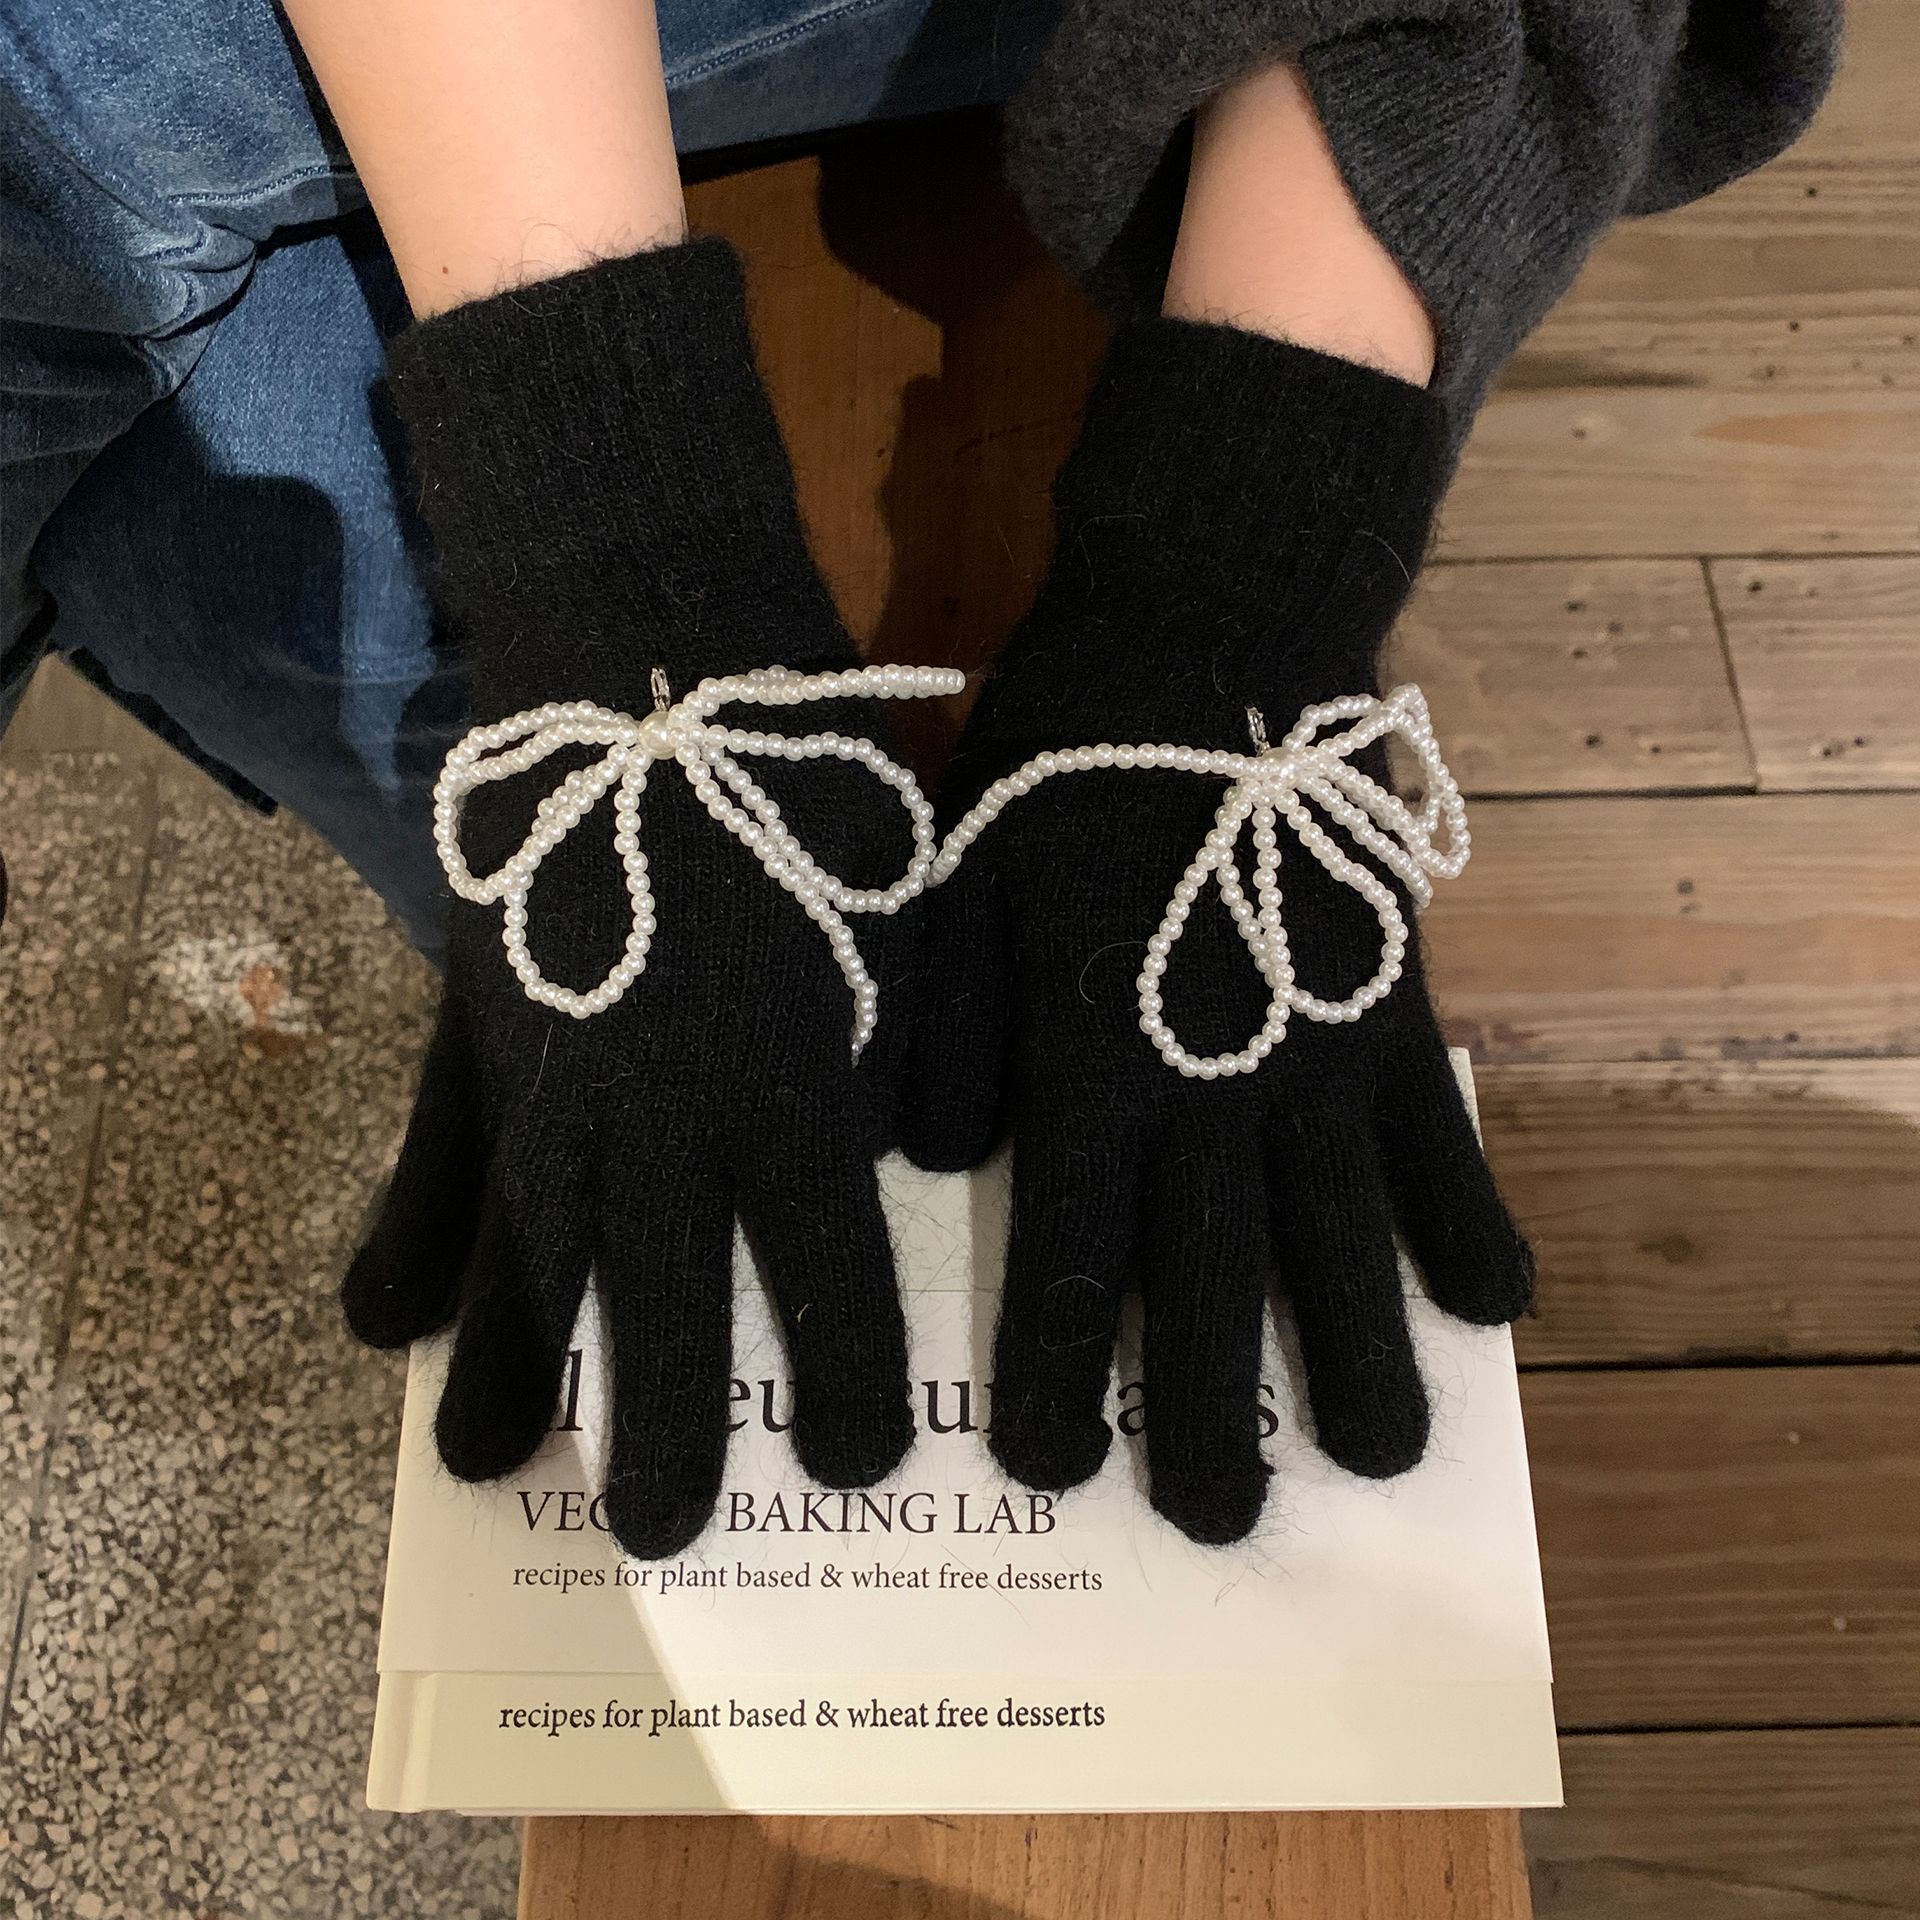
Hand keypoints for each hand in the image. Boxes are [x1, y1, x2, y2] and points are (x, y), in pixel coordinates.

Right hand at [342, 241, 926, 1555]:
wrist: (659, 661)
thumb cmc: (814, 782)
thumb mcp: (905, 918)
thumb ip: (912, 1053)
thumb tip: (910, 1162)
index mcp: (794, 1086)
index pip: (826, 1273)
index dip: (851, 1379)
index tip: (869, 1466)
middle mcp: (666, 1109)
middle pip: (662, 1300)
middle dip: (669, 1419)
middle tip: (665, 1528)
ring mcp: (552, 1071)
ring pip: (532, 1252)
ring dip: (515, 1362)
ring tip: (489, 1464)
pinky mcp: (478, 1020)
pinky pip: (435, 1149)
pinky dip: (410, 1233)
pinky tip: (381, 1322)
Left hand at [903, 324, 1533, 1545]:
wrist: (1201, 644)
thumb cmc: (1056, 770)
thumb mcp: (953, 889)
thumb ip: (941, 1036)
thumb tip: (936, 1167)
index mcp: (1090, 1064)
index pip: (1074, 1257)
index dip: (1063, 1375)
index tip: (1054, 1472)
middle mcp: (1211, 1087)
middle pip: (1215, 1283)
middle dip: (1214, 1412)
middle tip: (1223, 1522)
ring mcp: (1321, 1056)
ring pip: (1346, 1239)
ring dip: (1359, 1355)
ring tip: (1375, 1457)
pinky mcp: (1397, 1011)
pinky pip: (1445, 1139)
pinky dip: (1470, 1221)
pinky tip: (1494, 1305)